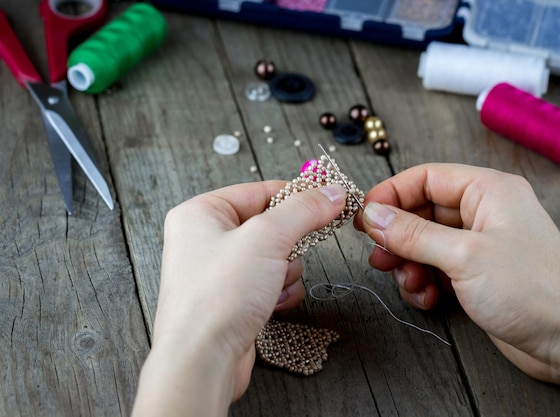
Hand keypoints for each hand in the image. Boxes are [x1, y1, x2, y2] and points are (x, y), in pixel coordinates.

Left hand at [132, 181, 346, 416]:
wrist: (202, 361)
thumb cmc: (219, 295)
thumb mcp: (267, 238)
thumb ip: (303, 210)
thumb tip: (332, 192)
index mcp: (202, 213)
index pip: (259, 191)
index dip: (296, 196)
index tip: (329, 199)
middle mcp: (206, 239)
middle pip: (269, 224)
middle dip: (289, 242)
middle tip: (294, 250)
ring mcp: (219, 272)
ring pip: (275, 256)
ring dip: (286, 270)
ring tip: (274, 284)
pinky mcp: (232, 299)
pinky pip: (269, 283)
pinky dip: (280, 292)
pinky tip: (272, 304)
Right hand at [354, 163, 559, 415]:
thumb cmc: (528, 290)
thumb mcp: (462, 256)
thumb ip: (412, 233)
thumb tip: (372, 214)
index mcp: (488, 190)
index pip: (426, 178)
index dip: (391, 194)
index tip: (363, 216)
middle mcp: (483, 212)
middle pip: (422, 212)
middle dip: (398, 237)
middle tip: (379, 257)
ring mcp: (479, 243)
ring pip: (425, 242)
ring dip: (409, 263)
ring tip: (408, 283)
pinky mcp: (475, 271)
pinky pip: (436, 266)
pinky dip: (425, 281)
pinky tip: (427, 298)